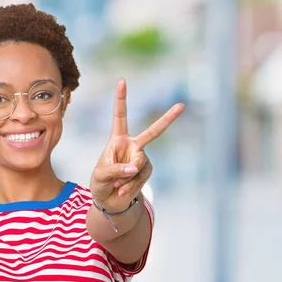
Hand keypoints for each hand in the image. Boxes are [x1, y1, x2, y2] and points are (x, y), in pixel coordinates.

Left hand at [90, 78, 183, 211]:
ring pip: (138, 165)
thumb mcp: (101, 175)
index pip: (120, 116)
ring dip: (125, 179)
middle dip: (168, 119)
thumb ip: (115, 169)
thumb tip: (134, 168)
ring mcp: (142, 159)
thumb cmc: (100, 183)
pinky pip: (140, 179)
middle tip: (181, 106)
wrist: (108, 201)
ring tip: (116, 186)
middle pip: (153, 132)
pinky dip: (130, 187)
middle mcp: (133, 146)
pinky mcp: (146, 172)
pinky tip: (122, 192)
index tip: (122, 81)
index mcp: (118, 139)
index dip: (121, 99)